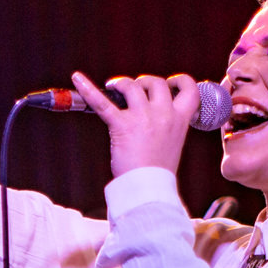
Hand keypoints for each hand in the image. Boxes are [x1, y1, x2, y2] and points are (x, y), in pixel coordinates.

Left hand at [71, 71, 197, 178]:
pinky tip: (77, 79)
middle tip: (134, 90)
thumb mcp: (171, 144)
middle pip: (156, 83)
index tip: (170, 83)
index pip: (190, 90)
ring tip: (114, 87)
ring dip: (122, 83)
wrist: (148, 188)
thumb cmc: (157, 173)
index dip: (180, 81)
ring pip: (132, 86)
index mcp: (180, 120)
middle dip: (144, 82)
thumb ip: (165, 126)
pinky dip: (88, 89)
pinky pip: (102, 103)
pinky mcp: (121, 125)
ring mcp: (143, 118)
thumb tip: (151, 115)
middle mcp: (163, 114)